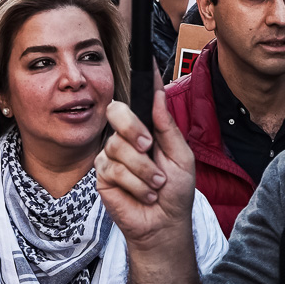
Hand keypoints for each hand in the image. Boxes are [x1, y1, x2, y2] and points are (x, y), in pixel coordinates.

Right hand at [95, 87, 197, 245]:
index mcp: (148, 128)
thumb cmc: (176, 192)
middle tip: (148, 147)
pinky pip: (113, 169)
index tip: (146, 60)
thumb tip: (159, 96)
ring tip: (155, 185)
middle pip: (117, 112)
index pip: (141, 98)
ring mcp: (112, 155)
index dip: (143, 78)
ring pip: (118, 146)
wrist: (165, 223)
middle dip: (133, 128)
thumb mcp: (182, 157)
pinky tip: (143, 193)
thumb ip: (168, 127)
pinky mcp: (102, 174)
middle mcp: (127, 137)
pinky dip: (134, 184)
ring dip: (143, 170)